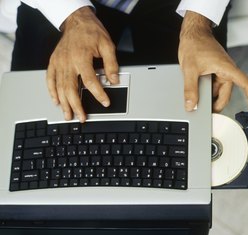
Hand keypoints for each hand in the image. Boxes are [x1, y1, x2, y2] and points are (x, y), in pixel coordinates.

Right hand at [47, 6, 118, 121]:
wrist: (76, 20)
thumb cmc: (91, 32)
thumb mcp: (107, 45)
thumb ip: (111, 64)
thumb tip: (114, 80)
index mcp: (81, 57)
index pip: (90, 81)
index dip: (99, 94)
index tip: (105, 102)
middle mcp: (68, 62)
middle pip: (71, 89)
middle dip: (76, 106)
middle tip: (82, 118)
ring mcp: (59, 62)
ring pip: (59, 87)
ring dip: (64, 103)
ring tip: (68, 115)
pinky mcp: (53, 62)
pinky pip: (50, 79)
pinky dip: (52, 91)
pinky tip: (56, 101)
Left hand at [178, 11, 247, 113]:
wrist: (192, 34)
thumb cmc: (195, 45)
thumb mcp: (190, 69)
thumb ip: (190, 89)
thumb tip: (191, 105)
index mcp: (228, 68)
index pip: (246, 84)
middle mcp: (227, 71)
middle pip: (226, 95)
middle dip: (217, 105)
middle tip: (205, 113)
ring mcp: (221, 73)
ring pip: (219, 93)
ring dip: (210, 99)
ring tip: (197, 100)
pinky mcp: (215, 73)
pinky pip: (214, 87)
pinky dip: (207, 93)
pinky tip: (197, 94)